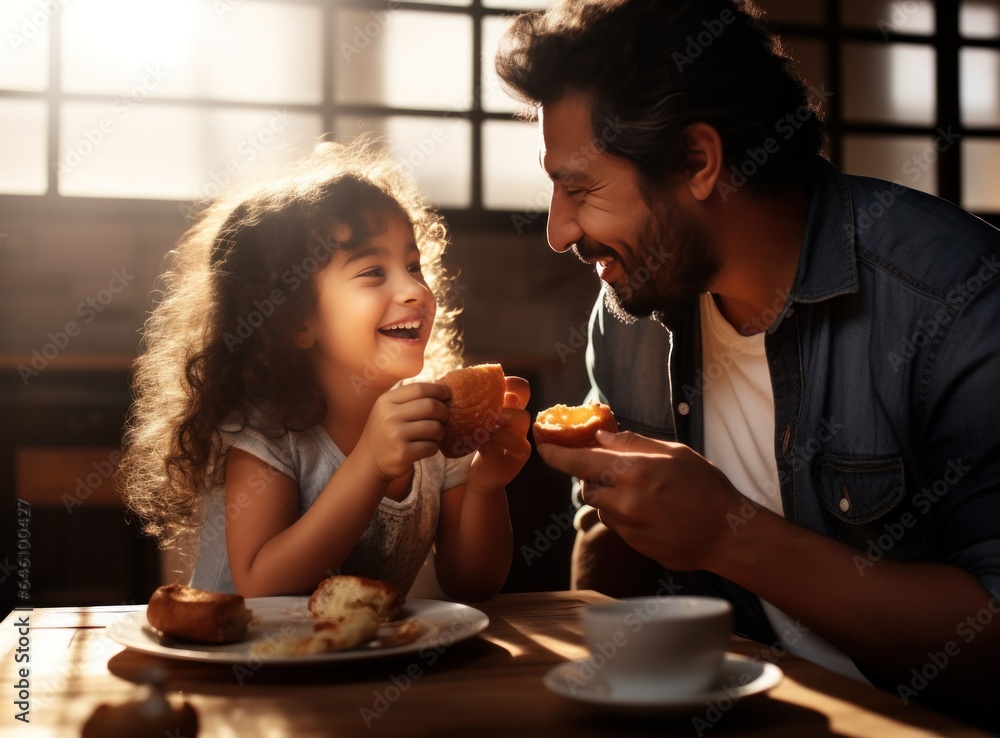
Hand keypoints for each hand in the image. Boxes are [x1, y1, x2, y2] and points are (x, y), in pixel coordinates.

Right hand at [356, 382, 449, 481]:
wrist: (369, 461)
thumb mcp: (389, 409)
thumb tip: (442, 390)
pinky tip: (426, 447)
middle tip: (444, 418)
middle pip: (431, 406)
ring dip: (440, 432)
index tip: (447, 395)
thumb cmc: (385, 431)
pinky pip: (431, 447)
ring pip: (434, 428)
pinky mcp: (403, 454)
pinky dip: (434, 447)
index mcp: (386, 401)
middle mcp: (389, 416)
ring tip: (434, 434)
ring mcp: (395, 436)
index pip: (419, 389)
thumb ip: (410, 398)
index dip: (437, 390)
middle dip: (443, 412)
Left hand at [466, 376, 531, 494]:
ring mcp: (519, 446)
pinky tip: (476, 443)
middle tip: (488, 414)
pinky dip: (487, 446)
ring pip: (518, 432)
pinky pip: (501, 451)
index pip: (523, 392)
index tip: (499, 383)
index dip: (515, 385)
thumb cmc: (480, 443)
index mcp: (513, 412)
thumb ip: (479, 404)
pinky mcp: (512, 463)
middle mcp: (520, 429)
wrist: (482, 478)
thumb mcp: (481, 422)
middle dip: (505, 411)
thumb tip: (459, 382)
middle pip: (523, 414)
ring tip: (483, 429)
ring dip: (498, 429)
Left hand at [537, 430, 744, 571]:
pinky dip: (621, 511)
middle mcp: (623, 500)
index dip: (555, 453)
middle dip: (591, 475)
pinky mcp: (632, 544)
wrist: (727, 534)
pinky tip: (649, 508)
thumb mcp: (674, 452)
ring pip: (599, 505)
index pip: (578, 461)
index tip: (542, 445)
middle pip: (585, 485)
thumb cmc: (705, 487)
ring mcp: (626, 526)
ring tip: (640, 489)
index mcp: (633, 471)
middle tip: (612, 466)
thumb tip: (600, 438)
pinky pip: (614, 523)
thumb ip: (632, 444)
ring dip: (607, 494)